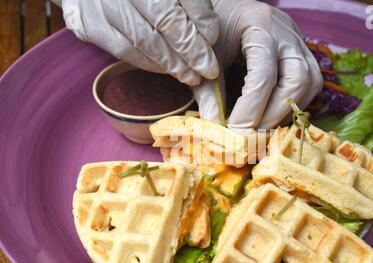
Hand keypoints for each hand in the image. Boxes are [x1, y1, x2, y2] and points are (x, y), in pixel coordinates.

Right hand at [61, 0, 218, 85]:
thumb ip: (191, 6)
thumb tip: (208, 36)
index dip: (202, 21)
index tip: (213, 41)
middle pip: (166, 20)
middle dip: (191, 50)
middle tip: (208, 69)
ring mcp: (105, 3)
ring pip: (146, 39)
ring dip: (173, 63)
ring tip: (191, 76)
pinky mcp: (89, 23)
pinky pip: (125, 49)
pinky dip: (150, 63)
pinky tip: (166, 69)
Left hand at [193, 0, 322, 128]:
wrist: (229, 12)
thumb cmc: (215, 32)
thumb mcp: (207, 58)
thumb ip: (209, 91)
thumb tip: (214, 127)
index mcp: (259, 26)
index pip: (264, 73)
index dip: (251, 107)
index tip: (235, 129)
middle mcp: (286, 33)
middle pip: (297, 79)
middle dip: (275, 113)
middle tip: (252, 134)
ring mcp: (299, 43)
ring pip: (310, 82)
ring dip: (288, 112)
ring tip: (263, 128)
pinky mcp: (303, 54)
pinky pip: (310, 84)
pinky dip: (293, 104)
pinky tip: (273, 115)